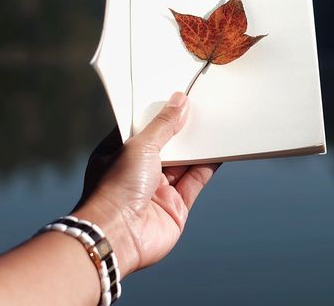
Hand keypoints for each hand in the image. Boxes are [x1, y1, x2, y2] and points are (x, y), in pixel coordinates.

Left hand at [73, 91, 219, 276]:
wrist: (118, 236)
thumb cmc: (115, 189)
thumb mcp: (139, 145)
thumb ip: (163, 125)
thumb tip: (179, 102)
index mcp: (119, 153)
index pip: (142, 128)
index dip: (159, 113)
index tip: (176, 98)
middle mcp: (137, 171)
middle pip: (165, 144)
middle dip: (181, 129)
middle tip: (199, 107)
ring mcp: (157, 189)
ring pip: (183, 162)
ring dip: (197, 146)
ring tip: (214, 123)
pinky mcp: (176, 206)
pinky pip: (195, 181)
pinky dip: (208, 166)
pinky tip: (219, 150)